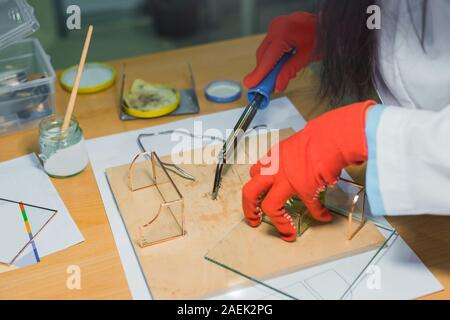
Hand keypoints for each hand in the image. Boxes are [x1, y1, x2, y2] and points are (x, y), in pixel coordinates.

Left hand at [242, 101, 375, 241]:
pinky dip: (318, 214)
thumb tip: (297, 165)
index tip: (256, 198)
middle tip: (254, 220)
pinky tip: (323, 217)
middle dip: (249, 209)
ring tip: (285, 232)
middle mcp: (274, 170)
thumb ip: (291, 157)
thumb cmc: (318, 135)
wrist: (331, 137)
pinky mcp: (304, 189)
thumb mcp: (296, 143)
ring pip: (270, 206)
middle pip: (250, 192)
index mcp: (273, 157)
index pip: (255, 173)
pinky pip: (311, 207)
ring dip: (278, 222)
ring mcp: (287, 181)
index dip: (254, 187)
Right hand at [243, 12, 318, 91]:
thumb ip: (289, 71)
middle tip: (267, 88)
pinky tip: (280, 67)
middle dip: (264, 72)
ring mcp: (275, 26)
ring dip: (269, 66)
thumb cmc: (321, 36)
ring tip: (277, 79)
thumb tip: (278, 85)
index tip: (250, 84)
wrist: (327, 24)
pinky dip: (273, 58)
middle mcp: (276, 27)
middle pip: (263, 55)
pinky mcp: (277, 29)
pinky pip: (270, 47)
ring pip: (265, 52)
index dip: (259, 73)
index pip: (267, 57)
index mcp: (284, 32)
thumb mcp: (307, 57)